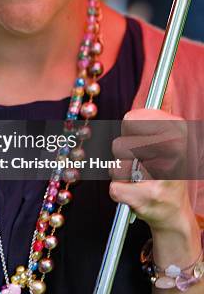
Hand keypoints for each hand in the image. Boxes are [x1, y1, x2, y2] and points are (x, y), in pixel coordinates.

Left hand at [109, 107, 192, 232]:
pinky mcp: (148, 197)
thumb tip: (168, 80)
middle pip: (120, 143)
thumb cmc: (167, 171)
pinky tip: (137, 194)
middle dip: (124, 154)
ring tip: (140, 179)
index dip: (129, 130)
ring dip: (122, 174)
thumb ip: (164, 108)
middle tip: (140, 162)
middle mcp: (174, 150)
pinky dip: (120, 192)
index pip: (131, 119)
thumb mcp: (170, 136)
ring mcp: (161, 175)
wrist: (173, 213)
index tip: (139, 138)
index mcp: (178, 131)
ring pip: (117, 166)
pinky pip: (115, 187)